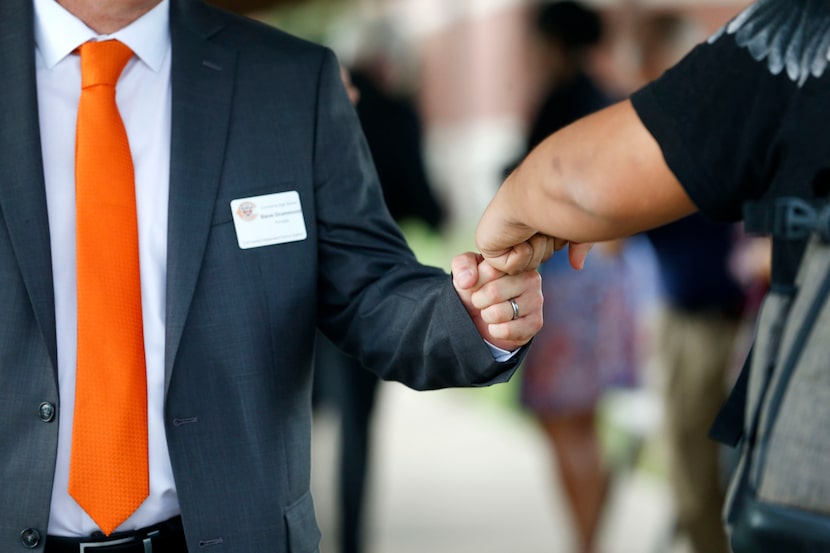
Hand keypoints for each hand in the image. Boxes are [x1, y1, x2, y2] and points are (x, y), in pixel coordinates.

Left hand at [451, 252, 542, 351]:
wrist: (483, 318)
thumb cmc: (477, 291)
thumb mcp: (465, 273)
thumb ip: (462, 265)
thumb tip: (468, 281)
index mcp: (513, 262)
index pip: (490, 271)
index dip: (475, 283)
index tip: (477, 286)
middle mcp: (530, 278)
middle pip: (493, 293)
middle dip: (479, 302)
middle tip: (483, 302)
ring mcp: (536, 300)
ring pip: (498, 313)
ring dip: (487, 316)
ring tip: (491, 312)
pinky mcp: (536, 322)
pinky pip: (506, 330)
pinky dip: (495, 331)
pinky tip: (499, 325)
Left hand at [475, 208, 592, 272]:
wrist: (542, 192)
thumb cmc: (561, 201)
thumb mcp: (576, 226)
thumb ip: (578, 246)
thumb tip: (576, 266)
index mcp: (532, 218)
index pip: (548, 248)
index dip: (556, 241)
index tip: (555, 220)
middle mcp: (514, 224)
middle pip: (537, 259)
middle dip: (546, 246)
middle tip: (542, 223)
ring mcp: (499, 234)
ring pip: (524, 264)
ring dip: (535, 248)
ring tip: (531, 226)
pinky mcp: (487, 244)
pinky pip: (510, 267)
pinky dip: (520, 254)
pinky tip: (518, 233)